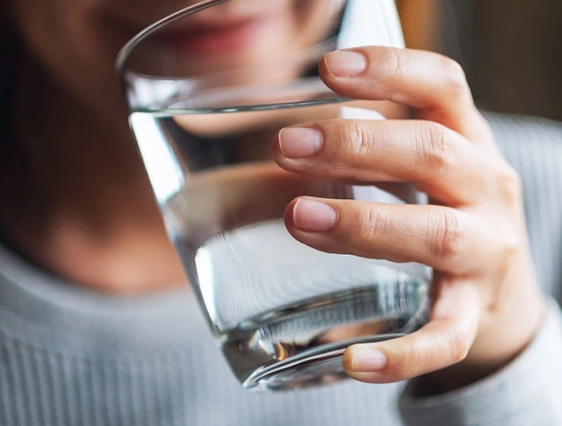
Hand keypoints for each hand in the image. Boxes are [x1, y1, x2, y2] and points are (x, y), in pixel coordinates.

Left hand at [272, 47, 545, 393]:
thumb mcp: (419, 167)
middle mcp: (486, 189)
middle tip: (287, 146)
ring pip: (438, 235)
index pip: (443, 87)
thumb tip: (281, 134)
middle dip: (358, 146)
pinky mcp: (474, 314)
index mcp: (467, 142)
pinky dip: (403, 353)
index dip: (391, 69)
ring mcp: (487, 252)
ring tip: (300, 218)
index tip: (330, 67)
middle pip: (433, 154)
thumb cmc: (443, 211)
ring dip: (366, 224)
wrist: (499, 292)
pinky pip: (445, 337)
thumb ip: (366, 145)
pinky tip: (354, 361)